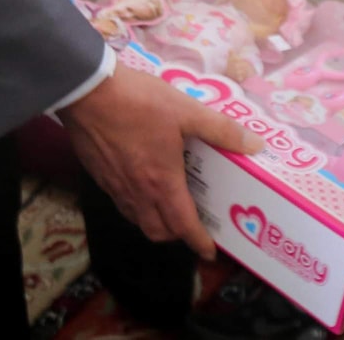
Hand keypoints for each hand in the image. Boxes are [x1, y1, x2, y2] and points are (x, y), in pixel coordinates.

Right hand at [62, 66, 262, 257]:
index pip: (183, 225)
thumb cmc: (139, 102)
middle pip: (157, 230)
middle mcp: (137, 193)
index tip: (209, 252)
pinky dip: (135, 205)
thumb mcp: (186, 111)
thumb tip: (255, 144)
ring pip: (137, 219)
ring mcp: (114, 186)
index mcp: (162, 182)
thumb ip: (220, 129)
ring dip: (154, 221)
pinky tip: (141, 182)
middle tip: (191, 222)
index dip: (198, 242)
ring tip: (168, 205)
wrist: (87, 91)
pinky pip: (121, 203)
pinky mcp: (99, 175)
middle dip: (177, 234)